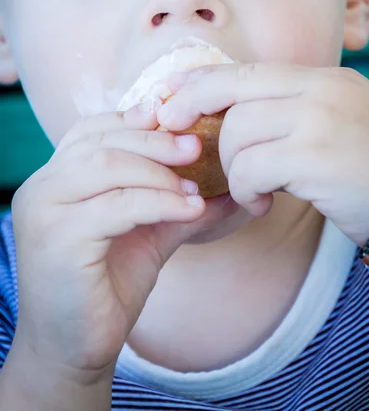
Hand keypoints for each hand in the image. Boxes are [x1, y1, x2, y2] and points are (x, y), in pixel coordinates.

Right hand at [11, 102, 227, 379]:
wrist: (76, 348)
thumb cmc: (108, 285)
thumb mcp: (146, 232)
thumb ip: (176, 201)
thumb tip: (228, 186)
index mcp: (55, 178)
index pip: (92, 129)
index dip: (134, 119)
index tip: (175, 119)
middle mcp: (41, 187)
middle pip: (102, 142)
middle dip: (155, 141)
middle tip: (196, 147)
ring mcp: (43, 212)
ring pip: (107, 166)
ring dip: (160, 173)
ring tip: (195, 187)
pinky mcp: (57, 240)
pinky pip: (118, 206)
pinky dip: (160, 202)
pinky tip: (190, 209)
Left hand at [157, 63, 368, 245]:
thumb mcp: (334, 127)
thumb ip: (291, 116)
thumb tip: (232, 124)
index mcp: (324, 80)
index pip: (250, 71)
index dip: (203, 81)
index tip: (172, 95)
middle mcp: (322, 90)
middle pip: (235, 90)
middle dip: (193, 109)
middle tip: (175, 133)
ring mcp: (320, 119)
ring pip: (238, 130)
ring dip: (231, 167)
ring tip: (249, 190)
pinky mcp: (316, 156)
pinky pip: (251, 168)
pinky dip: (244, 190)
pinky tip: (260, 205)